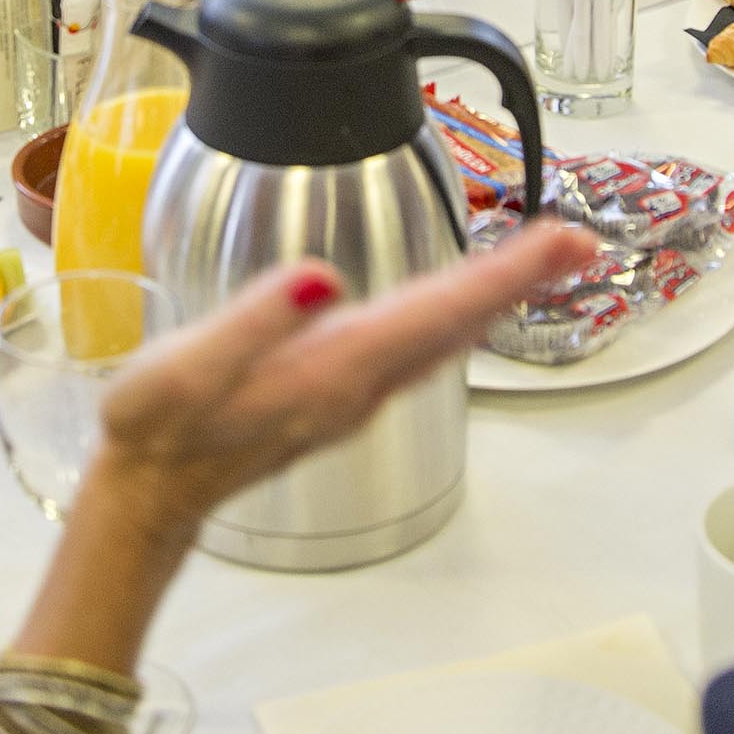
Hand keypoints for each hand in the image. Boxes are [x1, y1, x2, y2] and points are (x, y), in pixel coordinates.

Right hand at [81, 219, 597, 548]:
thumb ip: (253, 322)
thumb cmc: (160, 429)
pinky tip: (471, 303)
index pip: (435, 313)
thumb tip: (320, 279)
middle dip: (519, 280)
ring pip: (444, 336)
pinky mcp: (343, 390)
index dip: (501, 276)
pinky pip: (420, 346)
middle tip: (581, 240)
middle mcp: (360, 384)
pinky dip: (457, 315)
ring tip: (546, 258)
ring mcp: (357, 392)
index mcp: (332, 370)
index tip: (558, 243)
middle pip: (456, 324)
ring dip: (497, 296)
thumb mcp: (187, 372)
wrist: (152, 493)